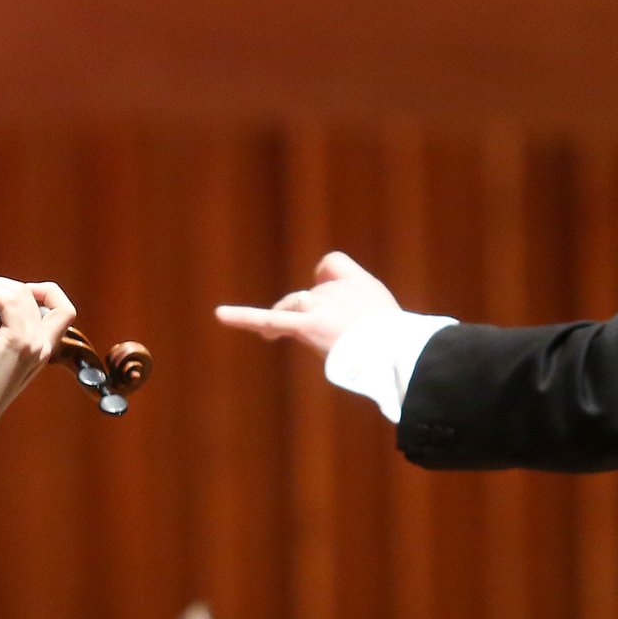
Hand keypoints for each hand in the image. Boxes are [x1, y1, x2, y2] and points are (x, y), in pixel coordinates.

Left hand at [0, 276, 77, 440]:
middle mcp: (44, 346)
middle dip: (10, 285)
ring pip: (23, 294)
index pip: (64, 311)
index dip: (45, 293)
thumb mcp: (1, 360)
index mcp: (43, 350)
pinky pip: (9, 301)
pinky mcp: (16, 342)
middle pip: (46, 296)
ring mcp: (33, 343)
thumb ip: (8, 338)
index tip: (15, 293)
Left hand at [214, 251, 398, 357]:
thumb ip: (367, 312)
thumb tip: (347, 321)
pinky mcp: (306, 325)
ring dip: (296, 321)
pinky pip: (268, 319)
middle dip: (317, 316)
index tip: (336, 304)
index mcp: (357, 282)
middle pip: (310, 296)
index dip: (327, 280)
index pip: (330, 264)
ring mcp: (318, 305)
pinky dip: (242, 317)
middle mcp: (334, 288)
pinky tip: (220, 315)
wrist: (395, 354)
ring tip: (321, 342)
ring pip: (292, 305)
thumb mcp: (393, 321)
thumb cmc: (397, 346)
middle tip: (344, 341)